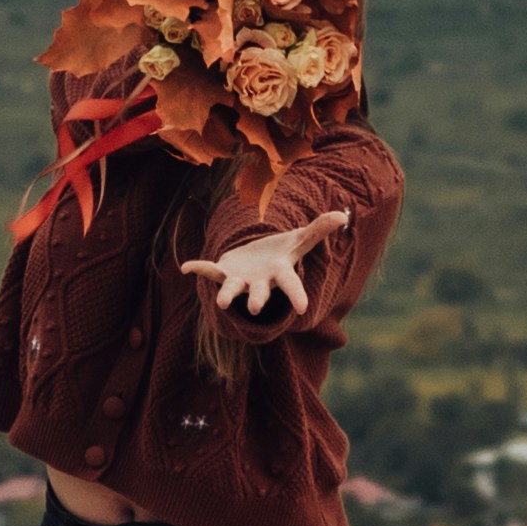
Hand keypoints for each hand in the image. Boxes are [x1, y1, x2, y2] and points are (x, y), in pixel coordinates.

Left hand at [186, 220, 326, 321]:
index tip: (302, 309)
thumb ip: (318, 229)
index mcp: (279, 274)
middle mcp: (259, 282)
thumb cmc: (281, 253)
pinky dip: (199, 268)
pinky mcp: (224, 273)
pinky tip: (185, 266)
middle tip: (256, 310)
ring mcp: (240, 281)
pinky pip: (210, 271)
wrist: (257, 262)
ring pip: (232, 289)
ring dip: (227, 294)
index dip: (296, 296)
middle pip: (259, 293)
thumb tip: (341, 215)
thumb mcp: (299, 240)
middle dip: (258, 300)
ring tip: (222, 303)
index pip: (291, 286)